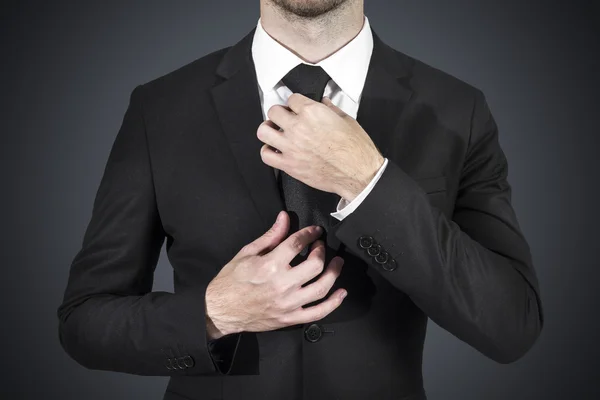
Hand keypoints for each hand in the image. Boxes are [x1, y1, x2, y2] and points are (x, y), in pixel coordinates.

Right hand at [205, 211, 346, 338]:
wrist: (219, 310)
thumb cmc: (230, 282)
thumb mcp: (247, 253)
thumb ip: (270, 236)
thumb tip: (284, 218)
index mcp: (270, 265)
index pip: (298, 244)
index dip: (309, 234)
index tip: (314, 231)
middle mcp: (282, 284)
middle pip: (315, 265)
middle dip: (322, 251)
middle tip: (321, 246)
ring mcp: (288, 304)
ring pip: (321, 288)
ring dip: (334, 273)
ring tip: (337, 263)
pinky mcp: (289, 319)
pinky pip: (317, 313)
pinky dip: (333, 303)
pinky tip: (341, 293)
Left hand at [257, 93, 384, 201]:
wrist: (357, 173)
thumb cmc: (355, 149)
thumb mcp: (346, 120)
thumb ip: (331, 109)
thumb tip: (324, 104)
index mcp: (312, 113)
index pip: (292, 99)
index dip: (294, 103)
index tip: (295, 108)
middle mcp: (298, 127)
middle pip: (273, 112)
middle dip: (279, 113)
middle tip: (283, 118)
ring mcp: (291, 146)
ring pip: (263, 132)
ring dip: (268, 130)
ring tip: (274, 132)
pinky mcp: (289, 165)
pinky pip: (266, 155)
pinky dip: (267, 151)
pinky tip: (275, 150)